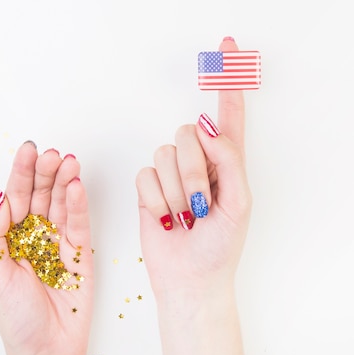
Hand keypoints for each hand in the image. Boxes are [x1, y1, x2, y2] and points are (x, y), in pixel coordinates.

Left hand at [0, 141, 93, 354]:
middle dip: (45, 172)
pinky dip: (79, 204)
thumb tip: (0, 199)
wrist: (46, 350)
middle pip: (40, 194)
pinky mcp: (81, 253)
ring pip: (62, 204)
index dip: (20, 173)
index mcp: (10, 237)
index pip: (16, 197)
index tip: (28, 150)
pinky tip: (76, 187)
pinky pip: (79, 223)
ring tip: (68, 162)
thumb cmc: (16, 316)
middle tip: (52, 154)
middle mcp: (34, 235)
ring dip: (65, 181)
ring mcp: (58, 242)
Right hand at [136, 37, 257, 354]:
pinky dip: (155, 199)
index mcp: (228, 164)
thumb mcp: (238, 204)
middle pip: (186, 134)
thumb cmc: (219, 248)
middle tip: (200, 206)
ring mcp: (171, 175)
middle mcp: (199, 163)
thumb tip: (206, 128)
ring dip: (174, 191)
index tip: (226, 47)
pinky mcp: (148, 188)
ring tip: (183, 216)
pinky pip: (144, 174)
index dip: (227, 83)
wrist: (188, 280)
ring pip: (163, 154)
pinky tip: (165, 218)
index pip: (229, 116)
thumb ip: (229, 161)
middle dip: (193, 173)